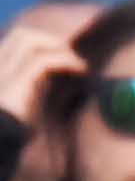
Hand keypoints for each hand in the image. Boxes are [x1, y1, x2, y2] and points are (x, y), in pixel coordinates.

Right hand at [0, 10, 76, 155]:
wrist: (2, 144)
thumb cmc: (16, 129)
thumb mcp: (27, 100)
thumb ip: (36, 82)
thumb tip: (60, 69)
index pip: (16, 41)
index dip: (42, 40)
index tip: (65, 52)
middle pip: (21, 35)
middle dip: (50, 40)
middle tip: (71, 56)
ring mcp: (2, 74)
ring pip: (29, 41)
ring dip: (58, 48)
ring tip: (76, 63)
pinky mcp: (15, 85)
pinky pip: (42, 61)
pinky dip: (65, 60)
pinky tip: (80, 70)